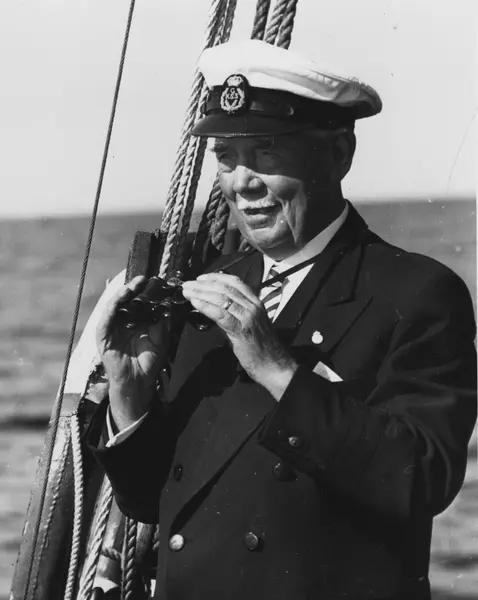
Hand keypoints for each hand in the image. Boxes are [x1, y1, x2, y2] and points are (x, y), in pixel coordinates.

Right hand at [96, 276, 170, 428]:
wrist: (139, 381)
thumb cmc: (149, 361)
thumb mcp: (161, 336)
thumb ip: (162, 319)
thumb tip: (167, 302)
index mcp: (135, 321)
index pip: (137, 300)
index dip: (144, 290)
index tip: (154, 281)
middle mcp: (122, 322)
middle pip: (125, 300)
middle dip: (133, 288)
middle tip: (142, 280)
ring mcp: (111, 328)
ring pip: (114, 305)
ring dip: (122, 294)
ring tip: (132, 286)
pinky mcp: (103, 336)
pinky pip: (106, 318)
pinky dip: (112, 306)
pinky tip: (120, 299)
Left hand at [181, 273, 297, 399]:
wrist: (273, 364)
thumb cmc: (261, 347)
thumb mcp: (249, 322)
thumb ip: (234, 313)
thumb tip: (214, 306)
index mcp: (255, 302)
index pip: (235, 282)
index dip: (215, 277)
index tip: (201, 278)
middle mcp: (252, 306)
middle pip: (225, 288)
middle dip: (203, 284)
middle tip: (188, 284)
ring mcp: (248, 317)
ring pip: (221, 298)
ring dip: (201, 293)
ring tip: (188, 292)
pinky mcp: (241, 330)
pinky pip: (220, 314)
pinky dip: (206, 306)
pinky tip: (195, 303)